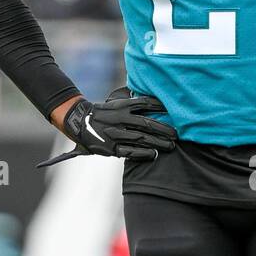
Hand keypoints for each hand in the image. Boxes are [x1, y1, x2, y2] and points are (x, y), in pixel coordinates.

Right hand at [39, 88, 176, 168]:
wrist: (80, 122)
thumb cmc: (104, 113)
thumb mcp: (116, 104)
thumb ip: (133, 104)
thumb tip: (156, 102)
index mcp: (121, 106)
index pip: (144, 104)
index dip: (159, 106)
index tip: (173, 109)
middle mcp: (119, 119)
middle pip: (146, 124)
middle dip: (163, 129)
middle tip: (176, 134)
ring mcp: (115, 134)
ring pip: (141, 138)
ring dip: (157, 142)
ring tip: (171, 145)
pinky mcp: (111, 148)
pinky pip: (130, 151)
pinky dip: (143, 153)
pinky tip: (154, 154)